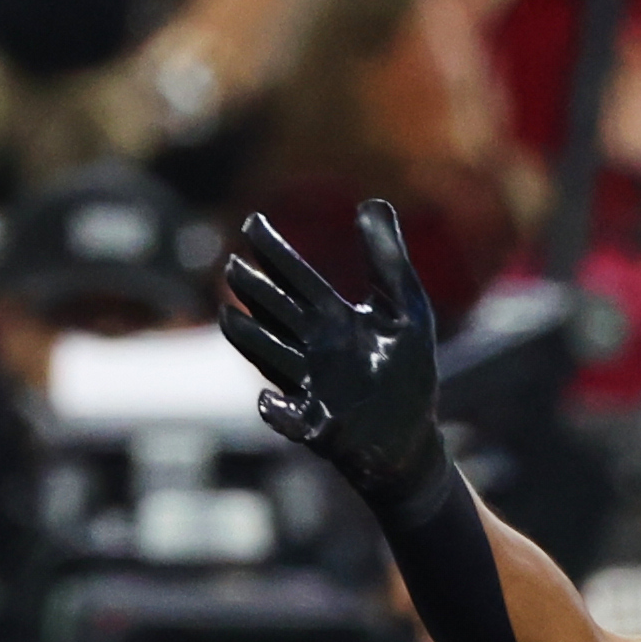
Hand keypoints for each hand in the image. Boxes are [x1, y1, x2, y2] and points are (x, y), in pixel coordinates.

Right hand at [220, 198, 447, 507]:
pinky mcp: (319, 428)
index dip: (273, 251)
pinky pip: (290, 420)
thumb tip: (372, 201)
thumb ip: (389, 261)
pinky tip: (267, 400)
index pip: (295, 277)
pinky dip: (276, 412)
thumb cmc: (407, 374)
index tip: (252, 222)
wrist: (412, 440)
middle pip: (276, 312)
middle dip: (255, 292)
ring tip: (228, 318)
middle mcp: (313, 349)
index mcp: (330, 318)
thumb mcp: (407, 310)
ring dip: (250, 340)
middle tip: (234, 267)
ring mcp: (312, 387)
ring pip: (272, 358)